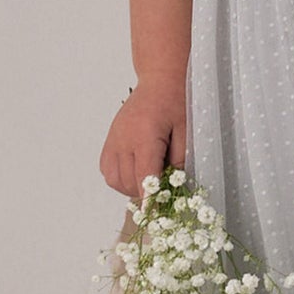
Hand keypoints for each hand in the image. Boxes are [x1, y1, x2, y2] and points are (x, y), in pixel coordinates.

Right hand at [100, 78, 186, 199]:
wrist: (160, 80)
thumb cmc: (177, 102)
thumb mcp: (187, 132)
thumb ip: (179, 161)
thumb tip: (172, 187)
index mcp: (145, 135)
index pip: (144, 176)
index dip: (150, 198)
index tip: (154, 213)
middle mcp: (124, 138)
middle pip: (129, 181)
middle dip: (145, 192)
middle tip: (164, 188)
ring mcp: (113, 138)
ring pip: (114, 179)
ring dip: (130, 187)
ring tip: (148, 179)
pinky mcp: (109, 139)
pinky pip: (107, 169)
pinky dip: (119, 177)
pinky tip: (135, 172)